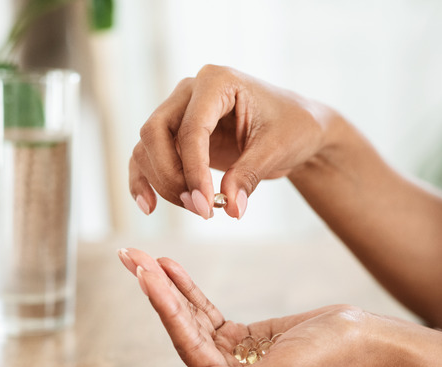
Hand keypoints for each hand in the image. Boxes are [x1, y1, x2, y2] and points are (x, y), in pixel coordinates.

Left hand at [118, 247, 384, 366]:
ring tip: (145, 256)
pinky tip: (171, 269)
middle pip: (180, 329)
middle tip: (131, 257)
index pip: (186, 345)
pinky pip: (206, 312)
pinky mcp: (241, 339)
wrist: (363, 341)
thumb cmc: (332, 358)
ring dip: (167, 287)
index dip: (163, 307)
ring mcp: (232, 359)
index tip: (143, 274)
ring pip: (189, 318)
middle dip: (155, 291)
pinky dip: (188, 290)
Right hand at [130, 65, 337, 218]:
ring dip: (163, 183)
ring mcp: (178, 111)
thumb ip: (249, 175)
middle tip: (200, 209)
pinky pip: (147, 156)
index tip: (206, 204)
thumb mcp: (277, 149)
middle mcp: (189, 91)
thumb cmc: (292, 127)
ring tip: (197, 209)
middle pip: (155, 133)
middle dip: (171, 176)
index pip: (191, 128)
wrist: (297, 128)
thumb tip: (231, 209)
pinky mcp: (174, 135)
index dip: (194, 170)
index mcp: (217, 81)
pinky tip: (149, 206)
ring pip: (147, 147)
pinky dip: (144, 181)